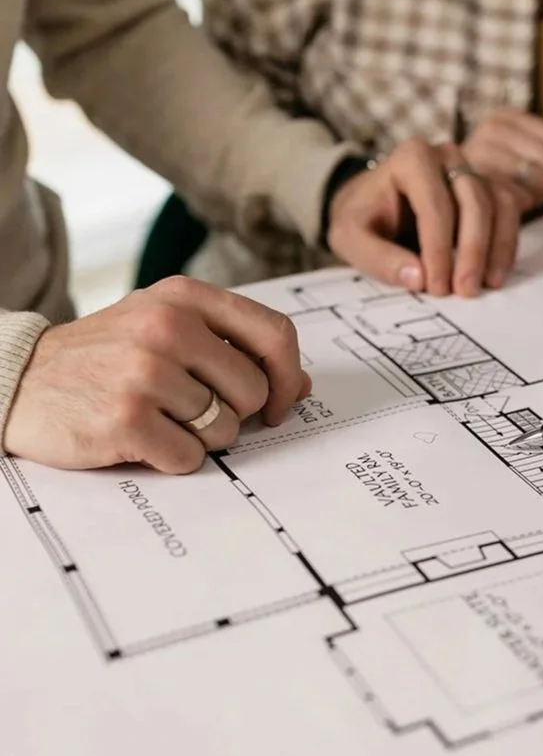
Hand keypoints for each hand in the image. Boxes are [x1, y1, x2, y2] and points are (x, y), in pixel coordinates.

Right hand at [4, 277, 310, 472]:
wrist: (19, 380)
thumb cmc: (106, 356)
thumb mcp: (166, 328)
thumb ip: (234, 348)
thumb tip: (302, 385)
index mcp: (185, 297)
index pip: (275, 334)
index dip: (287, 376)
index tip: (278, 401)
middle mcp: (168, 326)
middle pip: (254, 391)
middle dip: (235, 413)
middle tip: (194, 410)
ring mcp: (146, 372)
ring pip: (224, 429)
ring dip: (200, 437)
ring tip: (160, 418)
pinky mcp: (127, 420)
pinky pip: (191, 458)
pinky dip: (173, 458)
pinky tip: (142, 438)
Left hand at [327, 139, 520, 296]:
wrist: (375, 205)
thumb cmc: (364, 218)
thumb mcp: (351, 238)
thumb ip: (377, 257)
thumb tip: (417, 278)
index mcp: (412, 158)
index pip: (434, 204)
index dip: (439, 248)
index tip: (437, 287)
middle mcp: (447, 156)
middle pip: (473, 201)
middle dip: (472, 250)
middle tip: (464, 291)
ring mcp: (472, 169)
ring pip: (498, 205)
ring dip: (495, 249)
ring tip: (484, 286)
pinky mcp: (488, 187)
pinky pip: (509, 212)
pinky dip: (505, 245)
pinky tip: (494, 275)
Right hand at [461, 108, 542, 213]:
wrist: (436, 204)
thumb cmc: (489, 186)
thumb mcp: (524, 156)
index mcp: (505, 117)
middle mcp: (490, 128)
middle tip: (538, 198)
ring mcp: (479, 154)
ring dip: (538, 200)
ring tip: (519, 200)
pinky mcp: (472, 183)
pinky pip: (521, 201)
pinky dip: (521, 210)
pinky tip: (505, 211)